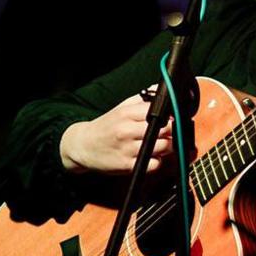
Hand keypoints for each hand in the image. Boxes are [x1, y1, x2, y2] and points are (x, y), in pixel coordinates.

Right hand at [60, 89, 175, 174]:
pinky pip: (153, 164)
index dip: (170, 115)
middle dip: (172, 131)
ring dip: (168, 146)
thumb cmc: (105, 127)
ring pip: (162, 147)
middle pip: (165, 129)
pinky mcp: (127, 165)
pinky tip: (152, 156)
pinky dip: (157, 161)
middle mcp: (127, 130)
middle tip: (169, 133)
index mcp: (126, 114)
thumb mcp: (120, 108)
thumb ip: (141, 99)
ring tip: (160, 144)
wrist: (83, 146)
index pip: (159, 111)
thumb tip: (159, 89)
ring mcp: (127, 149)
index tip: (171, 118)